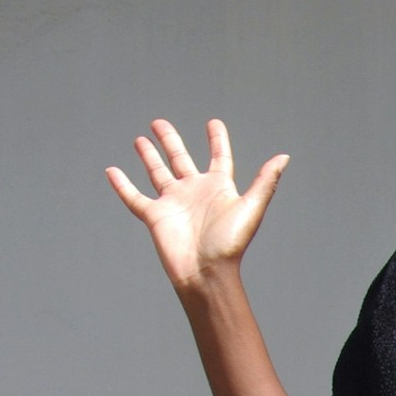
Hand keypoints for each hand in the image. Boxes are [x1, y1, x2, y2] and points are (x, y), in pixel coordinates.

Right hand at [106, 117, 288, 296]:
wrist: (206, 272)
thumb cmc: (230, 244)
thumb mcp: (250, 208)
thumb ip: (265, 181)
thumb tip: (284, 156)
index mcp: (218, 187)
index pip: (218, 157)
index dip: (217, 140)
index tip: (213, 123)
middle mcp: (195, 192)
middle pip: (180, 159)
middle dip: (170, 141)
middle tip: (159, 123)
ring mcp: (173, 203)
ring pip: (158, 173)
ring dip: (149, 156)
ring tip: (141, 139)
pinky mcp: (155, 216)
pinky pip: (134, 197)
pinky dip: (122, 185)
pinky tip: (111, 170)